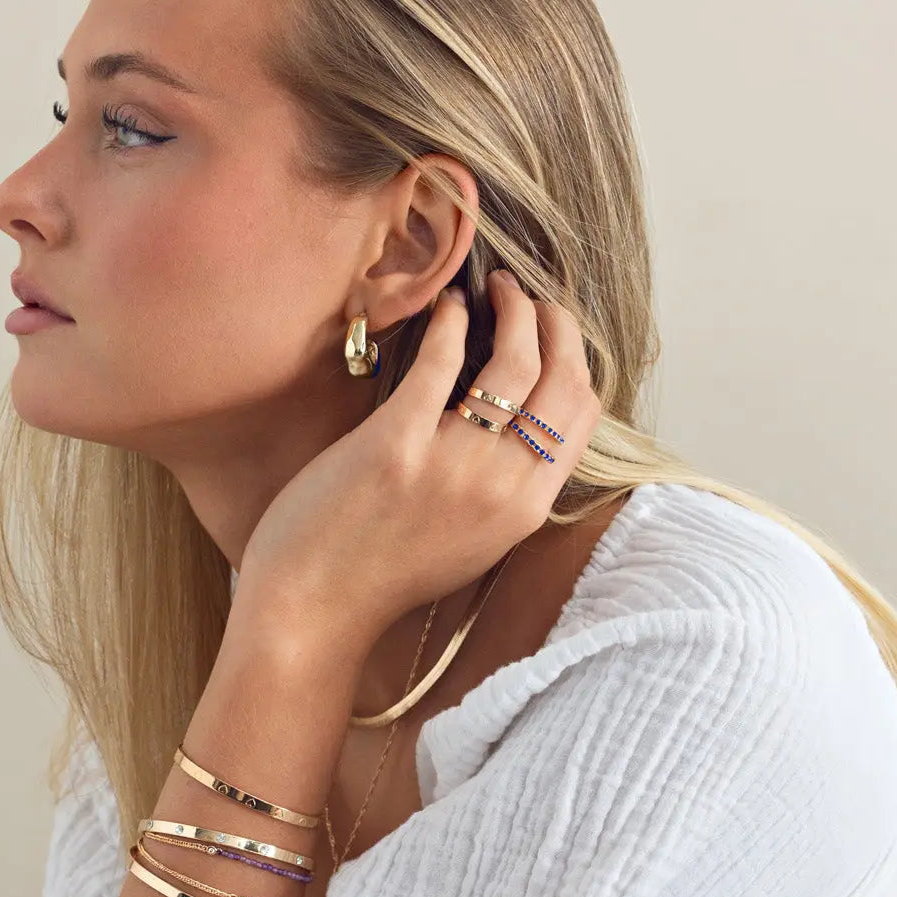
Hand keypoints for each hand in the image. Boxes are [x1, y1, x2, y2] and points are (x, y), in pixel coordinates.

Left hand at [238, 270, 603, 652]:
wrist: (313, 608)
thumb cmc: (383, 572)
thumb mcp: (472, 541)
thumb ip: (505, 488)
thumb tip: (521, 421)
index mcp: (526, 510)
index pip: (583, 414)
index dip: (574, 357)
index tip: (553, 329)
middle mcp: (502, 487)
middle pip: (562, 380)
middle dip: (553, 322)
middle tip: (526, 296)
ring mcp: (452, 465)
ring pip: (514, 362)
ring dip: (511, 310)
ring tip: (492, 289)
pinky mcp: (397, 444)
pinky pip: (440, 361)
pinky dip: (449, 320)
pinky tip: (445, 305)